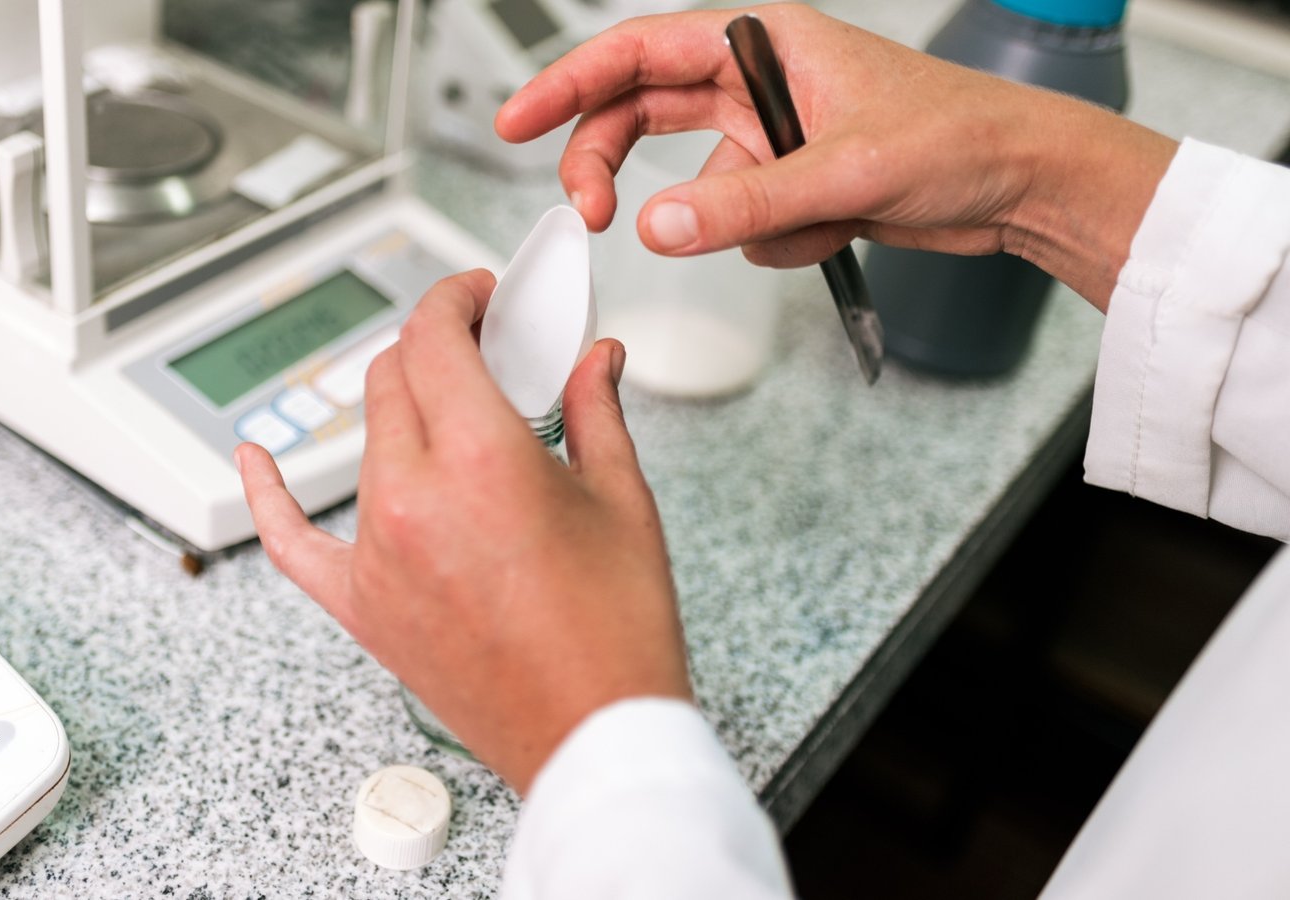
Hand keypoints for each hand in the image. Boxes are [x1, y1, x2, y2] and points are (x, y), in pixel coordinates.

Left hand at [237, 270, 690, 793]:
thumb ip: (594, 412)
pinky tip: (253, 458)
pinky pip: (291, 540)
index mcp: (479, 460)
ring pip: (364, 440)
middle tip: (482, 349)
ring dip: (403, 408)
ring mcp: (375, 553)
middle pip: (393, 377)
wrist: (592, 737)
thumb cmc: (615, 636)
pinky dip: (268, 494)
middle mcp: (411, 499)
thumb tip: (594, 361)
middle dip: (435, 345)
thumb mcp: (622, 500)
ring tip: (451, 413)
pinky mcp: (360, 604)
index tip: (478, 296)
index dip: (455, 297)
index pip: (433, 335)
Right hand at [495, 4, 1177, 309]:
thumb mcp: (846, 170)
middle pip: (642, 117)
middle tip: (593, 214)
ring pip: (695, 187)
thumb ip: (742, 201)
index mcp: (761, 41)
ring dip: (741, 218)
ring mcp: (770, 136)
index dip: (568, 84)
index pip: (637, 52)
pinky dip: (780, 239)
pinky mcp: (787, 183)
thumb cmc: (963, 137)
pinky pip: (741, 224)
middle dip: (614, 166)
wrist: (1024, 185)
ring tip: (821, 212)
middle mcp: (755, 81)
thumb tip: (655, 228)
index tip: (517, 120)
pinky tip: (841, 226)